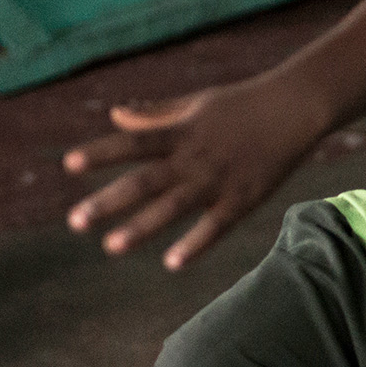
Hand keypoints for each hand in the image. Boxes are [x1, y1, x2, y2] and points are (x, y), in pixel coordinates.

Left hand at [63, 74, 326, 268]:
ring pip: (174, 206)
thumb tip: (115, 115)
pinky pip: (216, 224)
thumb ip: (155, 115)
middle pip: (145, 180)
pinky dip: (195, 243)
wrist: (296, 106)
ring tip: (111, 246)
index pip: (133, 143)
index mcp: (181, 132)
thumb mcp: (196, 103)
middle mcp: (194, 156)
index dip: (102, 153)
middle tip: (75, 221)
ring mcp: (218, 179)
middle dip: (109, 201)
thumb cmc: (243, 104)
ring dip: (141, 227)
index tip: (69, 164)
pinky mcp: (244, 197)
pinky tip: (172, 263)